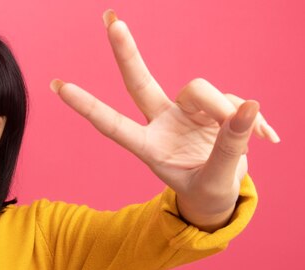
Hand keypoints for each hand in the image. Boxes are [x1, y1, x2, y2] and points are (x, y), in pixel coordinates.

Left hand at [50, 9, 278, 231]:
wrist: (220, 194)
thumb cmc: (206, 192)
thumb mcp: (214, 182)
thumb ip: (229, 149)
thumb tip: (248, 108)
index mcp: (148, 148)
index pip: (112, 124)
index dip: (86, 105)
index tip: (57, 86)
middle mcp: (162, 123)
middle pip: (140, 81)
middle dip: (126, 51)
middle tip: (111, 19)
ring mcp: (186, 112)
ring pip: (200, 89)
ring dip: (224, 111)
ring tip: (247, 140)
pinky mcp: (213, 106)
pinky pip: (233, 100)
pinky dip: (252, 120)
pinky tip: (268, 139)